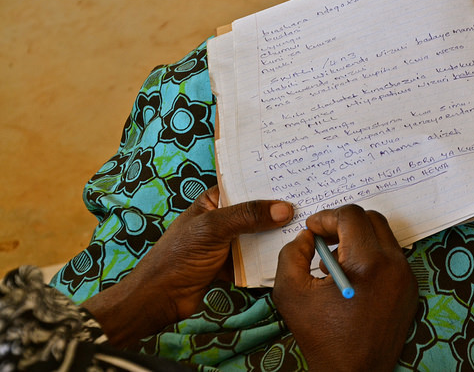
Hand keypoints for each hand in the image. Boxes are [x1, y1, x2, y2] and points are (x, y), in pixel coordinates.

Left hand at [82, 185, 293, 346]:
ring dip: (276, 236)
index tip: (296, 179)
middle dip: (278, 211)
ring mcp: (227, 242)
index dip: (268, 182)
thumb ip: (247, 216)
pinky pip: (255, 257)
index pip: (244, 185)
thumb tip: (284, 209)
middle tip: (309, 205)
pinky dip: (268, 258)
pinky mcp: (232, 264)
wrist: (161, 298)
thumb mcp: (213, 229)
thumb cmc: (179, 256)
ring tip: (305, 229)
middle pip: (255, 211)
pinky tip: (290, 254)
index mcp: (213, 201)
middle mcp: (222, 218)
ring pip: (258, 235)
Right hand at [273, 205, 417, 371]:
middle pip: (370, 220)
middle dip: (343, 223)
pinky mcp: (410, 289)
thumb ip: (291, 254)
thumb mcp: (290, 293)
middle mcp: (394, 265)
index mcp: (368, 263)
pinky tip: (351, 276)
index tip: (312, 229)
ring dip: (357, 238)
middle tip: (322, 238)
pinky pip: (391, 256)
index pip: (351, 216)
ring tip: (334, 260)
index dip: (326, 217)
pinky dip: (370, 255)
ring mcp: (406, 278)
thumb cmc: (322, 338)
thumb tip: (307, 236)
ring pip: (383, 236)